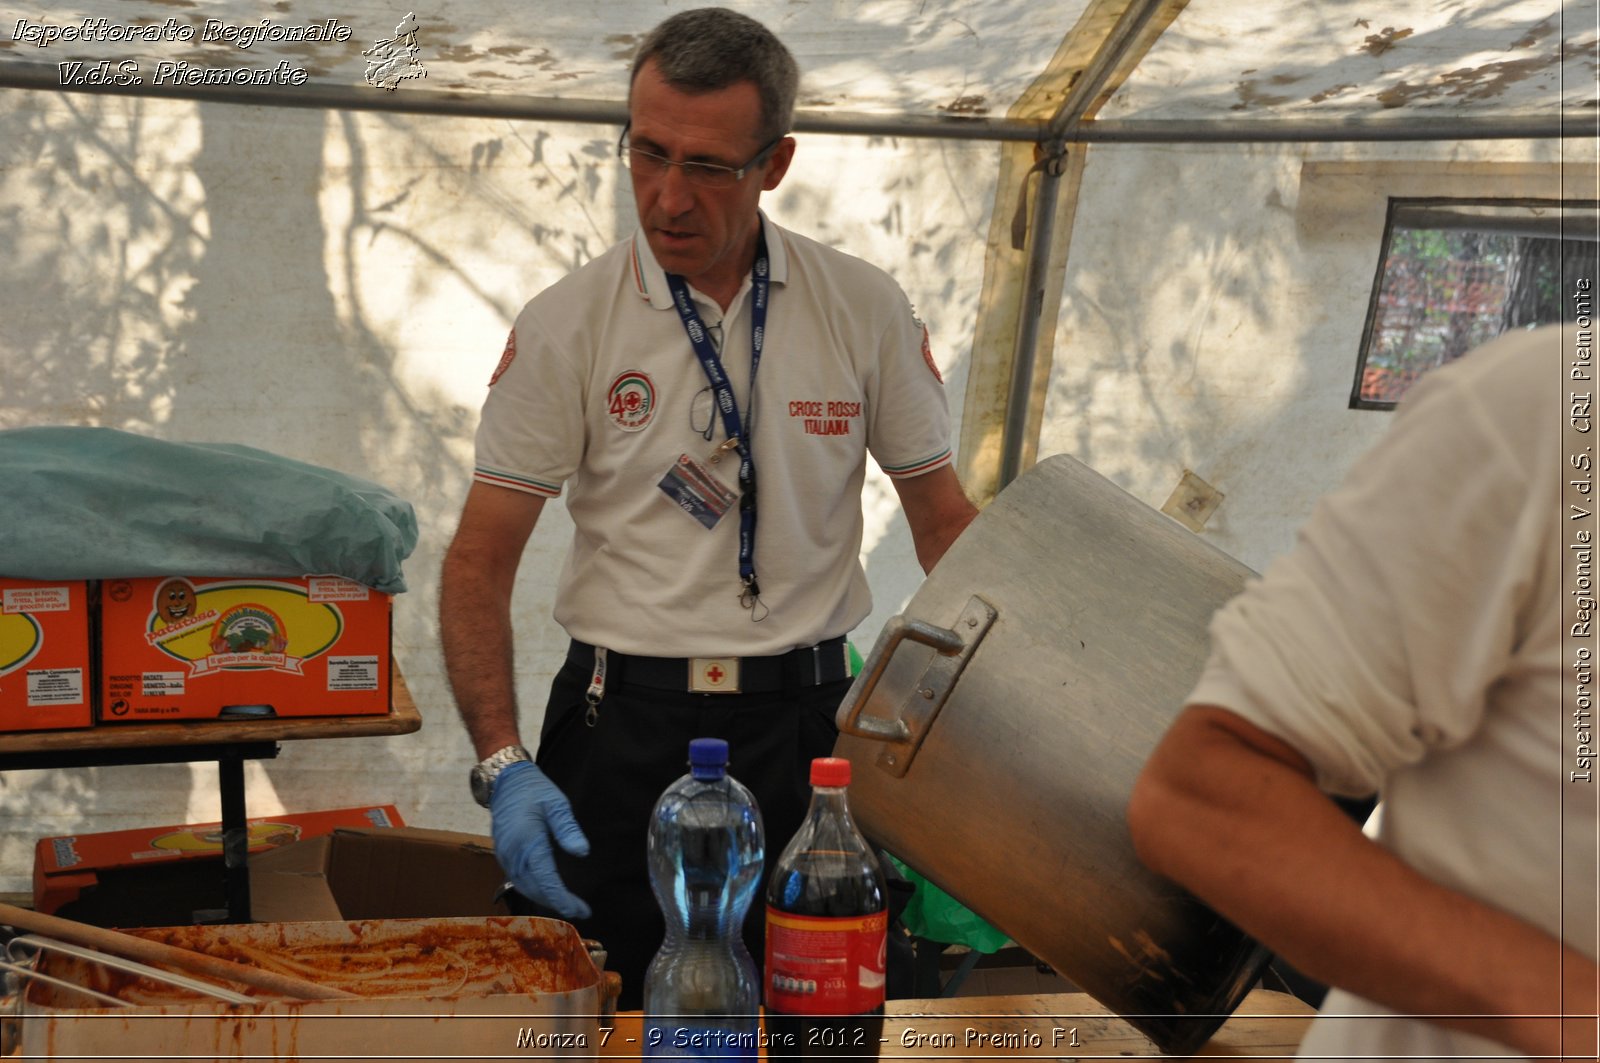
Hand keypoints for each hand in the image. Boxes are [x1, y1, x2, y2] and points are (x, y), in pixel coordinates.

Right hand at [489, 760, 591, 919]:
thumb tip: (582, 852)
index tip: (581, 910)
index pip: (547, 881)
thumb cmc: (534, 790)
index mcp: (528, 842)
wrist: (506, 781)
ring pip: (524, 888)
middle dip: (557, 903)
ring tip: (566, 904)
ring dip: (545, 898)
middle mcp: (513, 854)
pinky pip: (517, 880)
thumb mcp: (557, 804)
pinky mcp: (502, 855)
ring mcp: (504, 856)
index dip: (564, 900)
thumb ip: (568, 828)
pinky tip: (547, 890)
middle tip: (579, 909)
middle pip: (535, 889)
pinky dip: (533, 889)